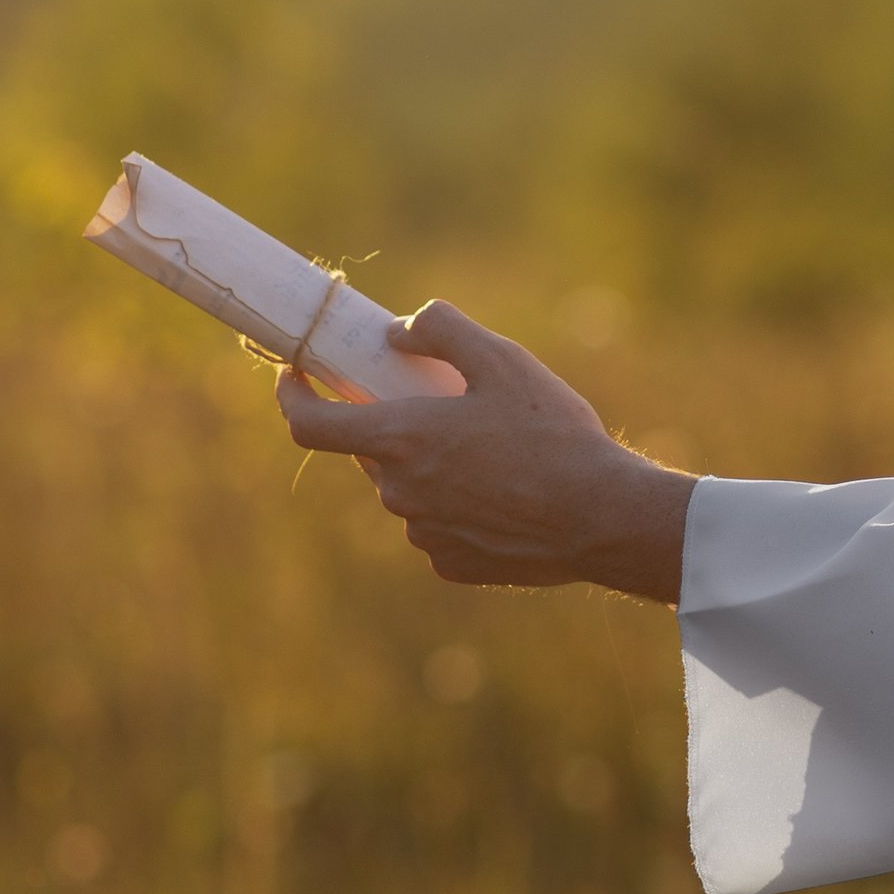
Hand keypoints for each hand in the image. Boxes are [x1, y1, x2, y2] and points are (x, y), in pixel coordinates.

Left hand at [275, 302, 692, 600]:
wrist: (601, 517)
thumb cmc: (553, 435)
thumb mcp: (503, 360)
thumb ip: (443, 329)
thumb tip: (398, 330)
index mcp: (400, 439)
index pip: (308, 424)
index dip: (292, 396)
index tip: (297, 375)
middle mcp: (399, 494)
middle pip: (372, 450)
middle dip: (396, 423)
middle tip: (447, 403)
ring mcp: (423, 535)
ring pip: (408, 488)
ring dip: (432, 465)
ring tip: (496, 450)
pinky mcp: (451, 564)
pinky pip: (437, 525)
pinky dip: (457, 505)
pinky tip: (507, 492)